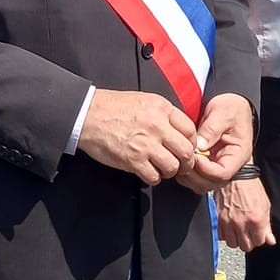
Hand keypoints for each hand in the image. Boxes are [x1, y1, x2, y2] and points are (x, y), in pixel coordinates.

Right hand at [77, 89, 197, 184]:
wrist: (87, 115)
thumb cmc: (111, 107)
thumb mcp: (144, 101)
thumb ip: (164, 114)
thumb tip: (179, 131)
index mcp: (161, 109)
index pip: (190, 130)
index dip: (192, 143)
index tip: (187, 148)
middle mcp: (157, 126)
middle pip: (186, 151)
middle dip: (186, 162)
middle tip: (181, 165)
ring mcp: (145, 144)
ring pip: (173, 167)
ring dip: (169, 171)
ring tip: (162, 169)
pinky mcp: (133, 160)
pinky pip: (154, 177)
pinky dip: (153, 178)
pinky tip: (148, 172)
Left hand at [178, 92, 255, 193]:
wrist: (230, 104)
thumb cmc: (231, 108)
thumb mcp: (223, 113)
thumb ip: (211, 129)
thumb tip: (199, 145)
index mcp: (238, 155)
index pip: (222, 173)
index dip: (205, 168)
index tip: (194, 155)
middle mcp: (229, 165)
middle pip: (211, 183)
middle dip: (193, 174)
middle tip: (182, 158)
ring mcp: (217, 166)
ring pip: (201, 184)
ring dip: (188, 176)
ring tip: (179, 158)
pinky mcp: (207, 165)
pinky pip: (195, 178)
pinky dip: (186, 173)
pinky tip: (180, 158)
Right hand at [216, 176, 274, 252]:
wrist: (235, 176)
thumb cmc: (251, 187)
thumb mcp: (265, 205)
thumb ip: (267, 226)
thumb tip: (270, 241)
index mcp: (257, 220)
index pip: (259, 242)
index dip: (259, 238)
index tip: (258, 233)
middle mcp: (242, 223)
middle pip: (245, 246)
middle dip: (248, 241)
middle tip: (249, 233)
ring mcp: (228, 222)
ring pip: (233, 244)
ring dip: (236, 239)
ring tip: (239, 231)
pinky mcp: (218, 219)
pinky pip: (221, 236)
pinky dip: (226, 234)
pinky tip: (230, 227)